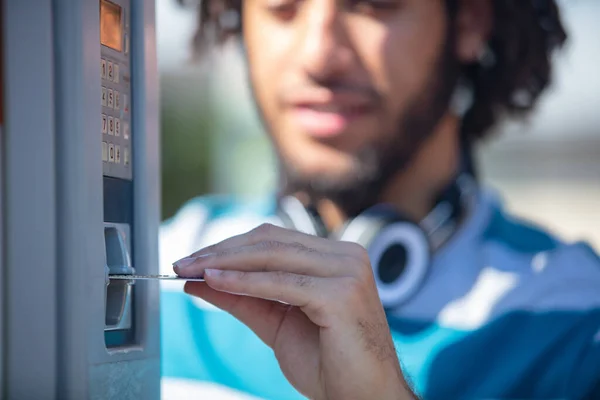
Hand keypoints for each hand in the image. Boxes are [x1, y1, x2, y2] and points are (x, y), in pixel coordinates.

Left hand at [174, 223, 415, 399]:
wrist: (363, 399)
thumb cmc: (329, 364)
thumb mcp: (276, 323)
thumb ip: (242, 298)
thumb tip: (200, 280)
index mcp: (336, 258)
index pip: (274, 239)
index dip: (230, 246)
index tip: (193, 260)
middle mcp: (346, 256)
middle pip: (271, 241)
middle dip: (221, 251)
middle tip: (183, 263)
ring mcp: (347, 271)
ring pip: (274, 256)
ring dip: (226, 262)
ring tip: (191, 270)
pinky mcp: (342, 293)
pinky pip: (282, 283)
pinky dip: (244, 281)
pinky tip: (215, 281)